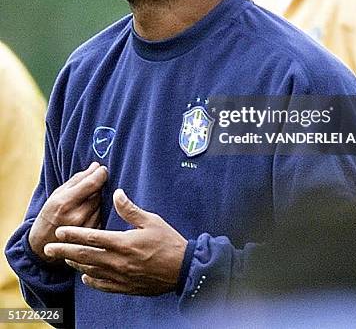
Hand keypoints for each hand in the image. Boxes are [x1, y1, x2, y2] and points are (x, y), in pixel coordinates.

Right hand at [29, 162, 107, 260]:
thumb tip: (96, 166)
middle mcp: (77, 216)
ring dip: (99, 199)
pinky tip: (89, 213)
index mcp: (65, 203)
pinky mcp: (91, 237)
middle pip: (99, 193)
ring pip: (102, 205)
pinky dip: (98, 212)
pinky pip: (102, 217)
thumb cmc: (49, 215)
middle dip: (99, 186)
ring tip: (87, 201)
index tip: (102, 169)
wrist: (41, 245)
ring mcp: (85, 228)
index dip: (101, 173)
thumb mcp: (57, 194)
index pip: (92, 183)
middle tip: (94, 184)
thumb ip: (78, 179)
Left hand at [43, 189, 186, 294]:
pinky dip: (91, 280)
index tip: (60, 231)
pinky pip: (103, 285)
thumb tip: (116, 193)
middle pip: (85, 255)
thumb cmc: (168, 242)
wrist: (182, 269)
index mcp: (123, 243)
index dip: (73, 233)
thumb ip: (130, 209)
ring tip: (64, 258)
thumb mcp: (151, 221)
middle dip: (65, 250)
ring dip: (75, 263)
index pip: (92, 237)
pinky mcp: (126, 286)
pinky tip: (85, 276)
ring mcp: (120, 276)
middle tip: (48, 248)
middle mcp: (118, 261)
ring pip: (91, 270)